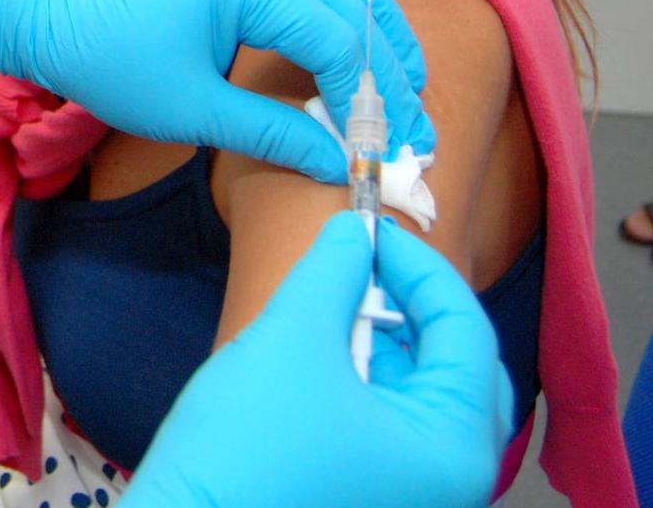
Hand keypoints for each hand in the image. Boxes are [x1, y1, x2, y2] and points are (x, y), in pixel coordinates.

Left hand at [0, 0, 433, 182]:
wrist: (52, 11)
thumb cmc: (111, 59)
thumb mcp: (194, 111)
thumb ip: (273, 134)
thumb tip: (336, 163)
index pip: (339, 42)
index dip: (369, 102)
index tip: (383, 152)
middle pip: (356, 9)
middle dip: (389, 73)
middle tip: (413, 131)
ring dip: (380, 31)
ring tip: (406, 85)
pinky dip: (349, 2)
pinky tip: (360, 35)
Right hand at [119, 212, 512, 507]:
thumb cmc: (243, 448)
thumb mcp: (292, 339)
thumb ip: (334, 271)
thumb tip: (354, 227)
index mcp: (455, 448)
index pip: (465, 331)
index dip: (419, 266)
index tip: (370, 229)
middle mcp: (452, 482)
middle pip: (456, 367)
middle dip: (410, 307)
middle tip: (362, 266)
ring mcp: (412, 496)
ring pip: (421, 396)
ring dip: (384, 342)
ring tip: (331, 308)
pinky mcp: (374, 499)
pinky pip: (392, 427)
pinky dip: (366, 381)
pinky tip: (320, 358)